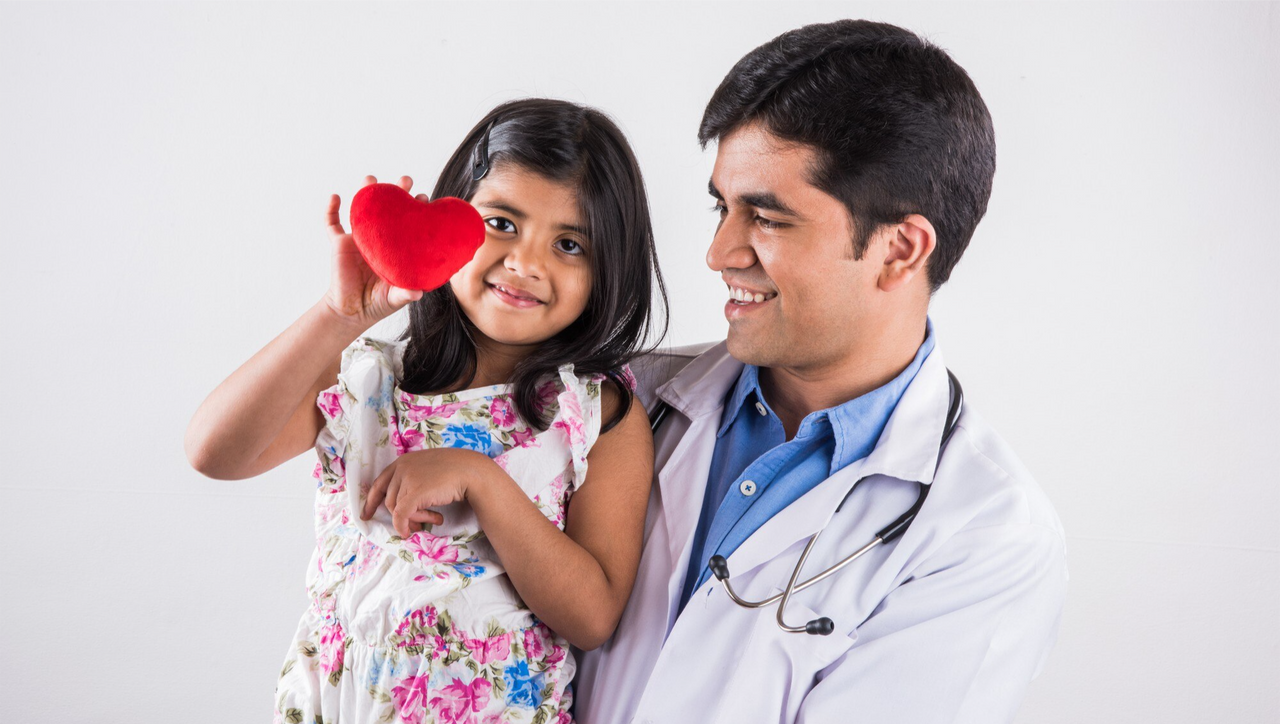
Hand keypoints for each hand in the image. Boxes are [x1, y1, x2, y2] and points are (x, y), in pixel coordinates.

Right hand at [321, 175, 430, 330]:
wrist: (351, 311)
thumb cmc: (377, 303)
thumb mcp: (395, 298)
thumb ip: (405, 294)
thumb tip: (418, 292)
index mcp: (396, 247)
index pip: (408, 223)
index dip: (415, 210)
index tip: (423, 200)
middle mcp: (379, 238)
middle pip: (388, 209)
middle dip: (396, 192)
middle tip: (405, 181)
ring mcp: (359, 238)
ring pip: (361, 209)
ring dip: (365, 191)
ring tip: (371, 179)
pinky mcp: (339, 243)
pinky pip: (331, 223)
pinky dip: (330, 209)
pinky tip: (335, 196)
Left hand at [360, 447, 497, 537]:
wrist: (470, 471)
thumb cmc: (455, 470)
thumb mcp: (429, 469)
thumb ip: (414, 478)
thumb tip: (405, 503)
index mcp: (403, 461)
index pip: (379, 483)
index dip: (372, 501)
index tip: (367, 515)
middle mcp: (402, 468)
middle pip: (390, 500)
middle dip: (401, 516)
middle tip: (415, 527)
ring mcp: (407, 479)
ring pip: (398, 509)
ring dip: (414, 519)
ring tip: (432, 520)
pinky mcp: (414, 493)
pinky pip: (401, 515)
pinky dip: (403, 526)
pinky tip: (412, 532)